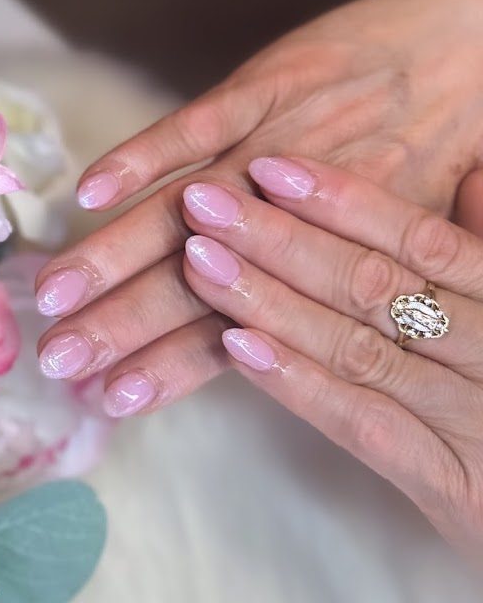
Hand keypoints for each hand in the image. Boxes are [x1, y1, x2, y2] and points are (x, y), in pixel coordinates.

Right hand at [33, 0, 482, 411]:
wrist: (471, 46)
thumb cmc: (447, 150)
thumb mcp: (402, 238)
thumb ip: (329, 286)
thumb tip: (255, 338)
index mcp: (334, 261)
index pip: (236, 327)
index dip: (169, 365)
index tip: (109, 398)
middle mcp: (299, 215)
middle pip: (197, 279)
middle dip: (121, 324)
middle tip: (58, 362)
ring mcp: (276, 144)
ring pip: (184, 210)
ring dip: (116, 256)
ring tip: (55, 297)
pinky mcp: (265, 85)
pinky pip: (196, 124)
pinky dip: (142, 157)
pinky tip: (89, 191)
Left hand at [179, 157, 482, 555]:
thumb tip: (468, 179)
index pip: (419, 238)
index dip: (340, 199)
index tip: (266, 166)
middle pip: (371, 284)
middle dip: (277, 238)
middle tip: (200, 202)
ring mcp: (474, 420)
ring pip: (356, 345)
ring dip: (268, 300)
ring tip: (198, 260)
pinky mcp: (455, 488)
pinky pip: (365, 426)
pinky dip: (299, 383)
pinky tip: (235, 346)